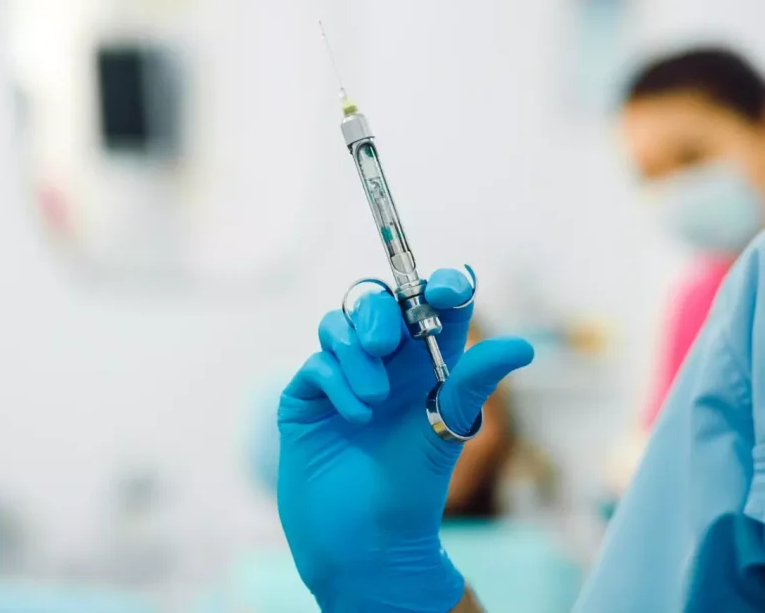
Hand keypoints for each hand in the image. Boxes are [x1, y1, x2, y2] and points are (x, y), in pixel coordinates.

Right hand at [277, 269, 533, 612]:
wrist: (364, 542)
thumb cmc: (412, 491)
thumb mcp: (448, 429)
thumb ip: (473, 382)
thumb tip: (523, 346)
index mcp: (423, 366)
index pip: (430, 305)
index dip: (439, 285)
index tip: (445, 290)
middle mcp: (382, 365)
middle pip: (376, 304)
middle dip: (379, 315)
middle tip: (383, 345)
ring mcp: (340, 379)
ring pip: (339, 326)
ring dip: (355, 353)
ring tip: (372, 402)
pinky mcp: (306, 398)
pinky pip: (317, 364)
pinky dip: (336, 382)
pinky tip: (354, 417)